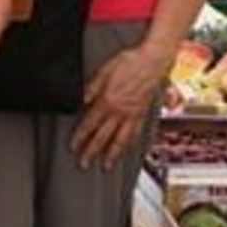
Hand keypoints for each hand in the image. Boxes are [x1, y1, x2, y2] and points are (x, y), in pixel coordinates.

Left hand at [70, 44, 169, 170]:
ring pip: (120, 139)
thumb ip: (92, 87)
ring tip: (106, 165)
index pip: (90, 124)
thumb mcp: (105, 70)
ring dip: (112, 154)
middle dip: (92, 152)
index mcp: (107, 100)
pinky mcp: (143, 113)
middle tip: (84, 164)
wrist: (153, 60)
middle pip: (103, 136)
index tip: (73, 147)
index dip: (80, 137)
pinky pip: (135, 133)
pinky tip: (126, 150)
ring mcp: (132, 114)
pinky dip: (129, 144)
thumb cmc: (130, 61)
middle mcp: (120, 111)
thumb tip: (82, 99)